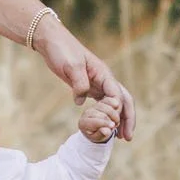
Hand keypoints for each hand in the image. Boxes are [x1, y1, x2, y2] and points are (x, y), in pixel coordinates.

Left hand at [32, 18, 138, 140]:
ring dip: (119, 120)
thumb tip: (81, 102)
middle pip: (123, 100)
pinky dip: (106, 115)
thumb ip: (79, 83)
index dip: (118, 110)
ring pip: (114, 104)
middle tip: (127, 138)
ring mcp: (97, 83)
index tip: (114, 125)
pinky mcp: (88, 87)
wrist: (52, 41)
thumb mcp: (71, 66)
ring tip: (121, 137)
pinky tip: (105, 127)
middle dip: (127, 119)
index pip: (117, 94)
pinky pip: (102, 103)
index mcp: (103, 73)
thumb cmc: (62, 50)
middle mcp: (104, 79)